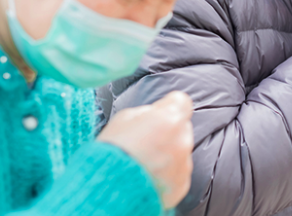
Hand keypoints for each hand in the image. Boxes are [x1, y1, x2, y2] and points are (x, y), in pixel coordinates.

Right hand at [98, 91, 193, 208]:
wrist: (108, 190)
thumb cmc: (111, 154)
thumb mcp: (123, 119)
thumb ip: (146, 112)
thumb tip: (153, 114)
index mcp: (169, 119)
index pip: (181, 101)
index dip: (169, 105)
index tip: (161, 111)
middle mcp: (181, 140)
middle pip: (181, 128)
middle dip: (167, 132)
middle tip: (146, 141)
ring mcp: (183, 164)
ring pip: (180, 151)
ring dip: (167, 154)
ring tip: (143, 162)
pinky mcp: (180, 184)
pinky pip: (178, 173)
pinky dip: (166, 174)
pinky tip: (147, 176)